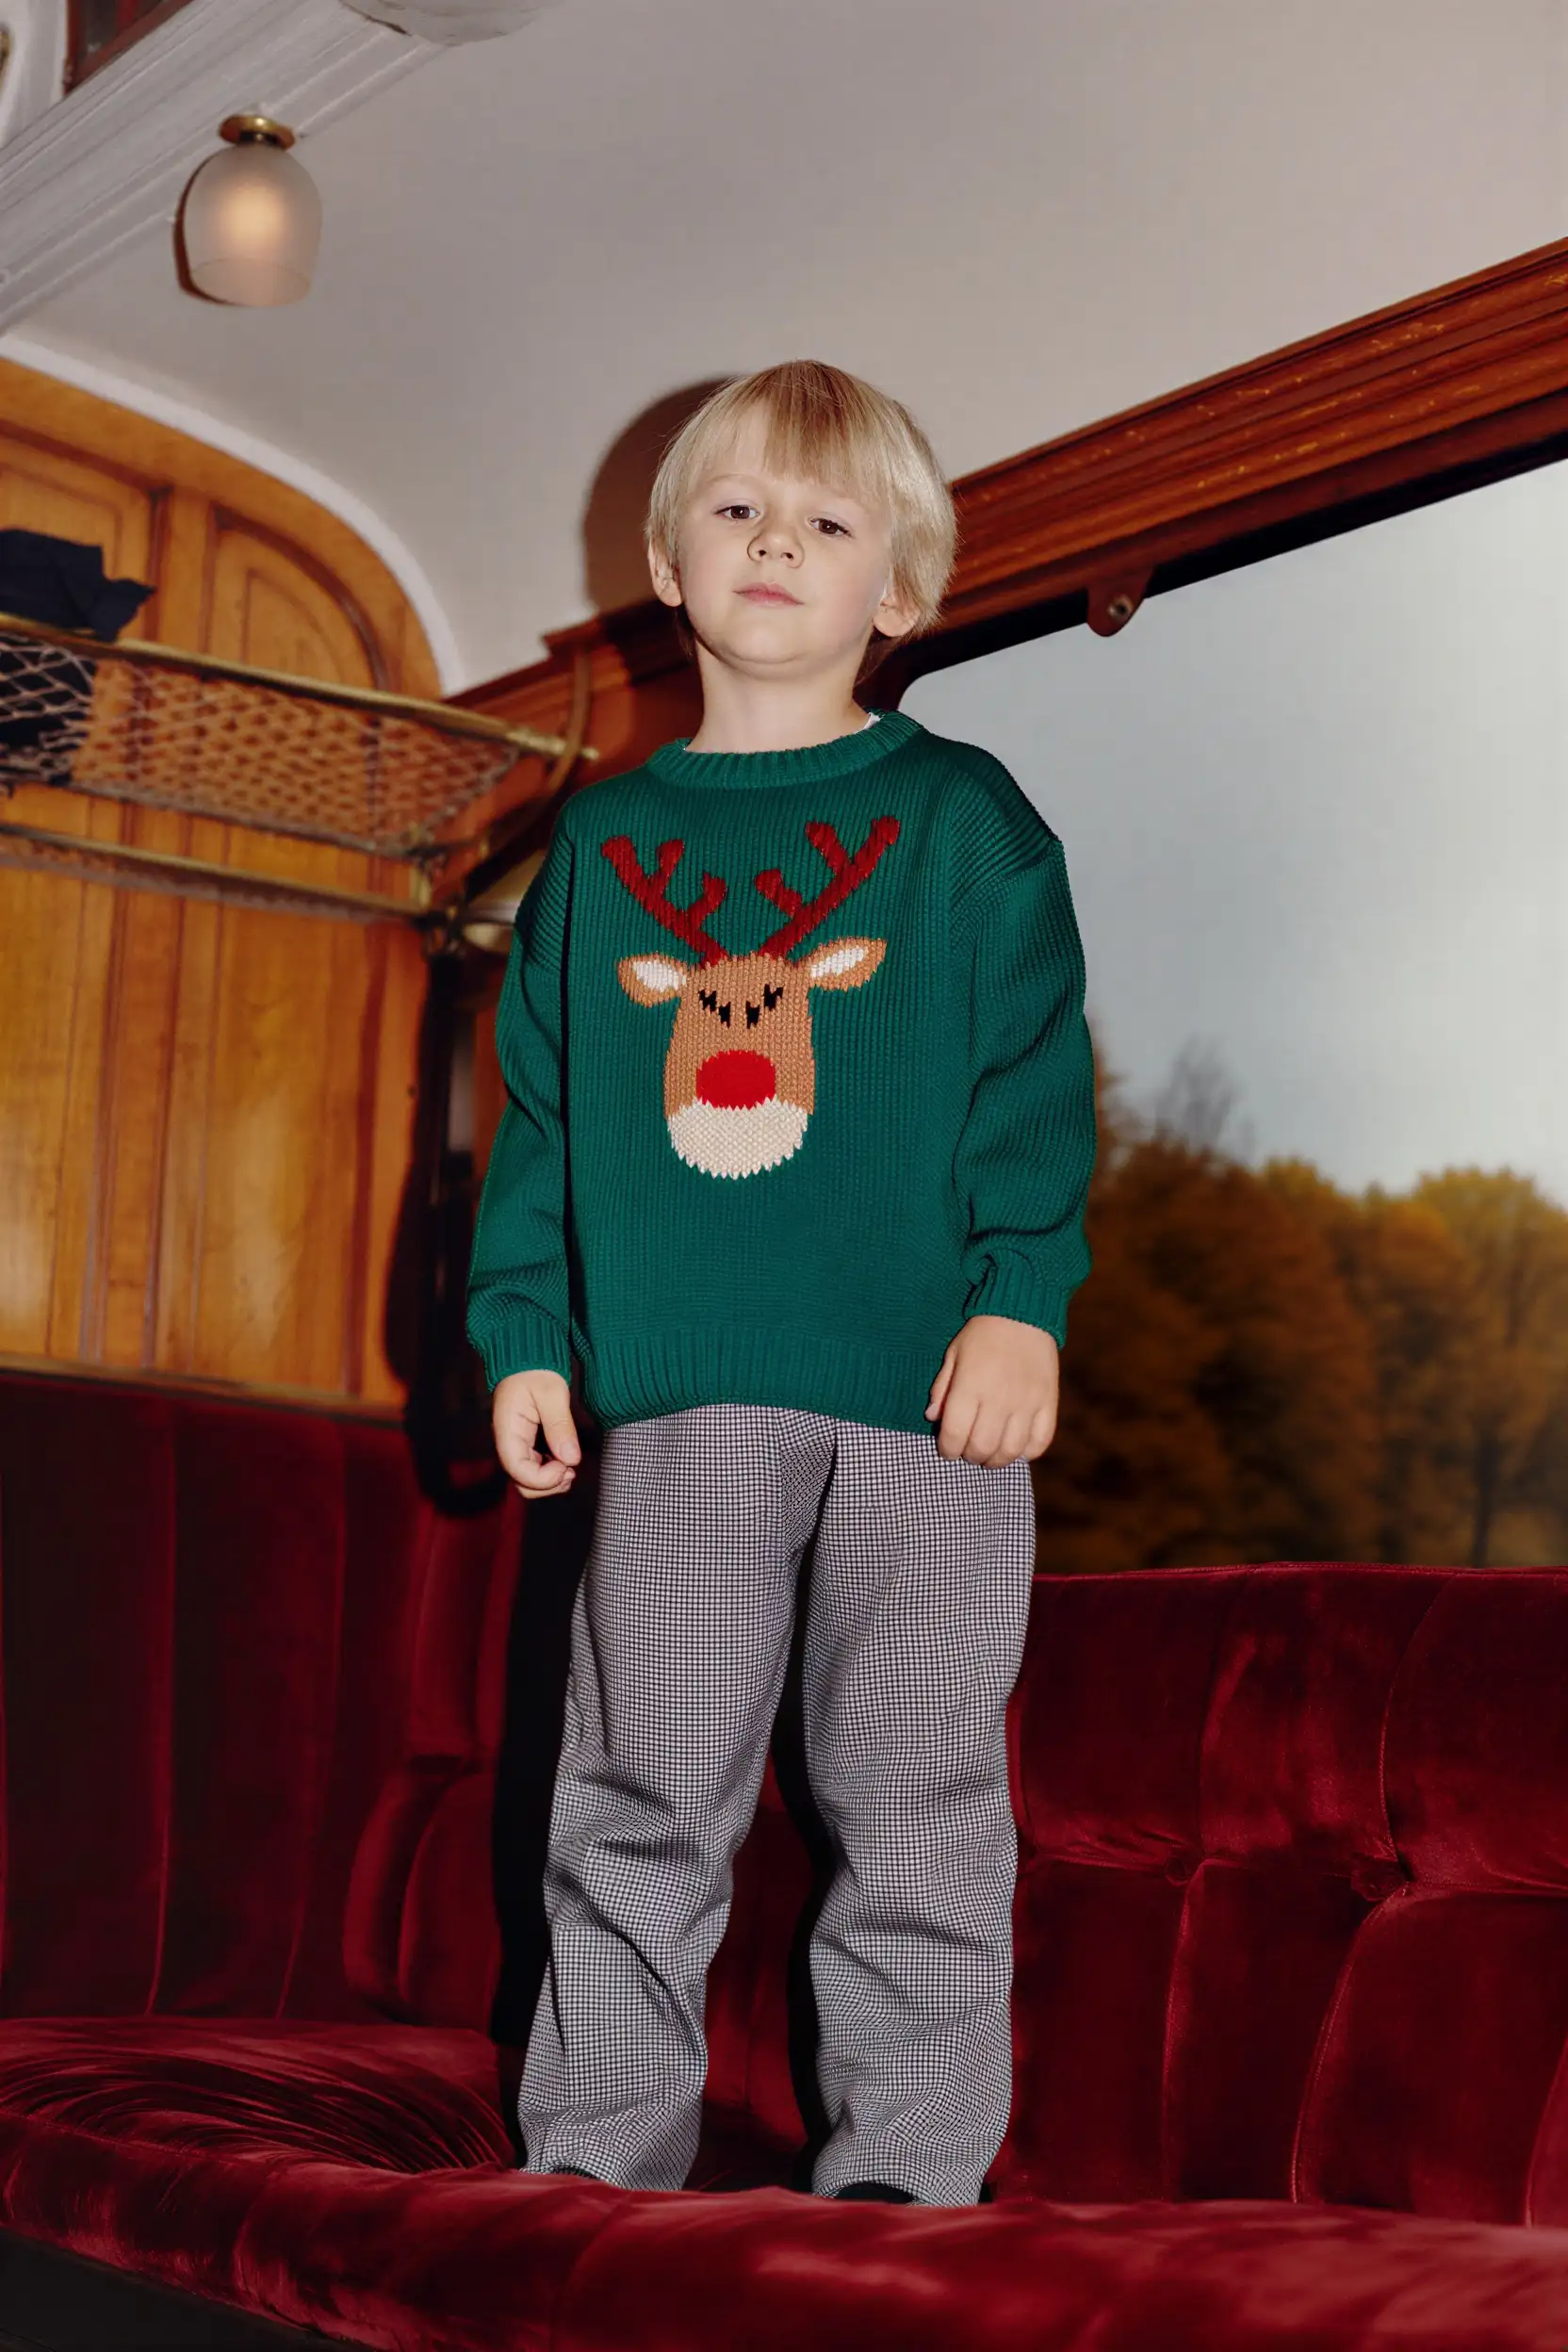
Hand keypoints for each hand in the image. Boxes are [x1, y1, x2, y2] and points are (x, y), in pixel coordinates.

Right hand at [493, 1369, 580, 1496]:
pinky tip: (565, 1461)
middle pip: (521, 1482)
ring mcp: (516, 1445)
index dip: (543, 1478)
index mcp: (507, 1430)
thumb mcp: (552, 1393)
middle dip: (548, 1484)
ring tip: (571, 1467)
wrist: (527, 1358)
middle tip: (571, 1470)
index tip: (567, 1467)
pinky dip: (551, 1472)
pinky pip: (534, 1468)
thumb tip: (571, 1459)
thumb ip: (560, 1426)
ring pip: (527, 1480)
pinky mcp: (525, 1444)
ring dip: (550, 1482)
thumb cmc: (535, 1370)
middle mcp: (507, 1443)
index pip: (517, 1470)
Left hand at [924, 1315, 1058, 1465]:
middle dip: (969, 1456)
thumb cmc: (982, 1334)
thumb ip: (942, 1388)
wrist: (1023, 1313)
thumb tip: (931, 1417)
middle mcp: (999, 1398)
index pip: (954, 1434)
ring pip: (1010, 1451)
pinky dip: (1027, 1452)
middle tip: (968, 1450)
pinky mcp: (1048, 1402)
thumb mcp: (953, 1355)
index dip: (947, 1449)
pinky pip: (1040, 1441)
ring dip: (996, 1460)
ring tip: (990, 1453)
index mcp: (970, 1386)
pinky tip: (1016, 1445)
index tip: (947, 1448)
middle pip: (981, 1448)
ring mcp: (1027, 1402)